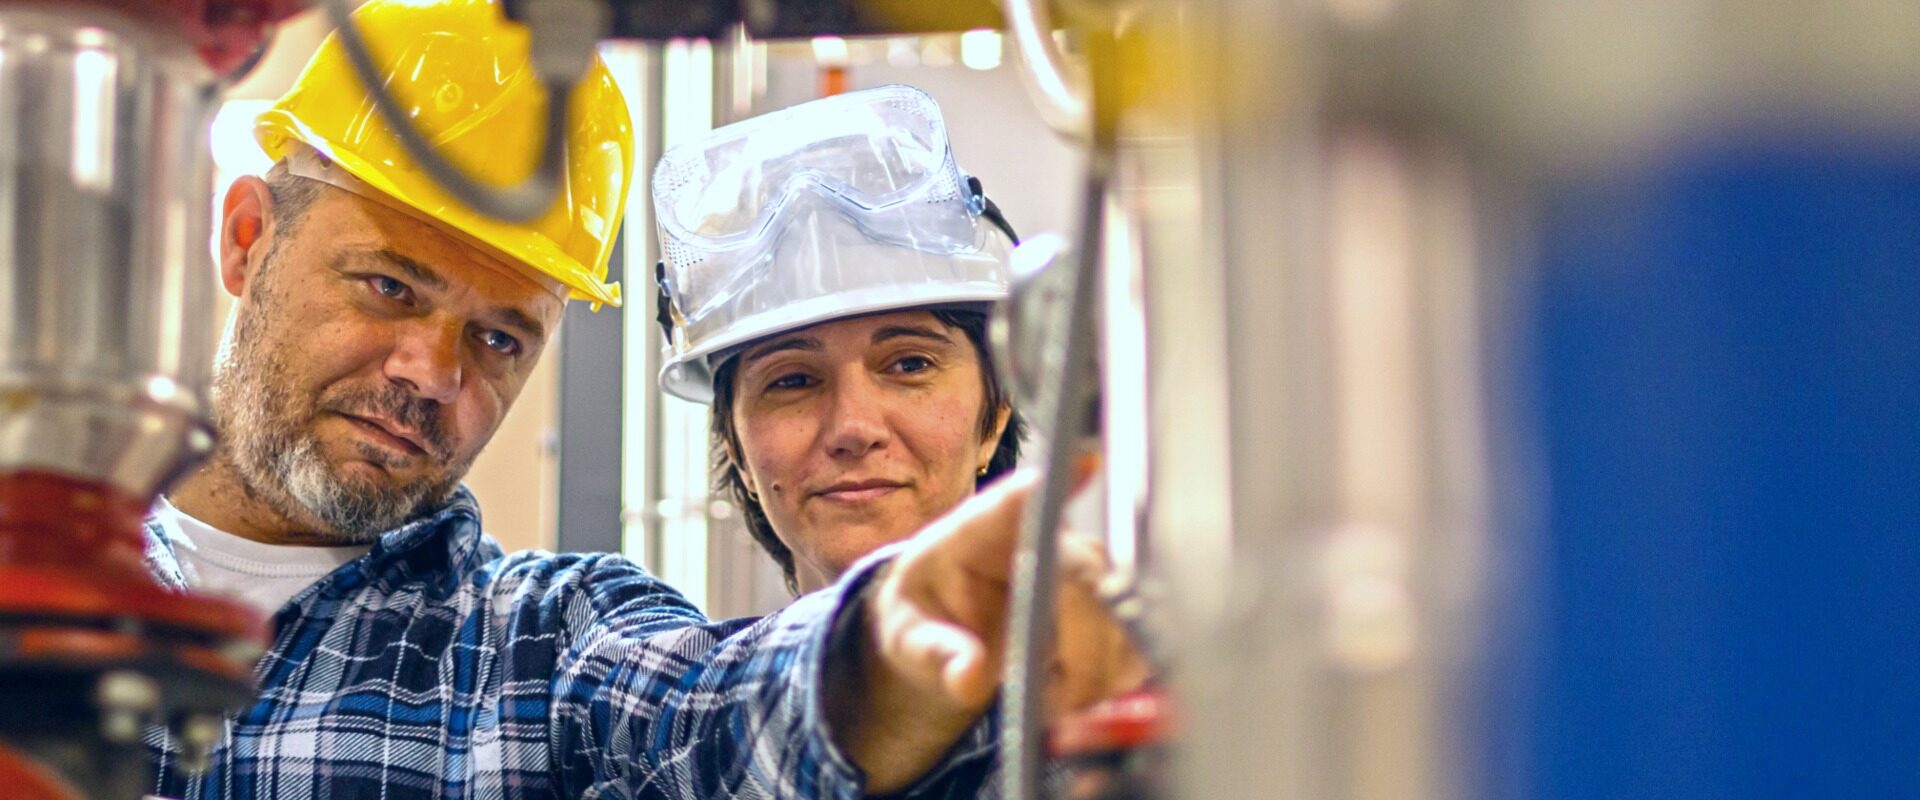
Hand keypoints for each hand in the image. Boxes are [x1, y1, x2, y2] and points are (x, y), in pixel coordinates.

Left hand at [827, 468, 1149, 792]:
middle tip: (1057, 695)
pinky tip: (1076, 698)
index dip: (1057, 478)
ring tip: (1054, 701)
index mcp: (985, 529)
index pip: (1019, 497)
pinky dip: (1112, 682)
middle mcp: (1048, 540)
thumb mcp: (908, 634)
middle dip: (1081, 641)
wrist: (950, 634)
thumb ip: (935, 652)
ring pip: (1121, 611)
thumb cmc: (929, 615)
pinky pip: (1135, 644)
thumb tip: (968, 676)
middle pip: (1086, 572)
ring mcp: (1087, 573)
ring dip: (1097, 670)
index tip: (1082, 460)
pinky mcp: (1112, 611)